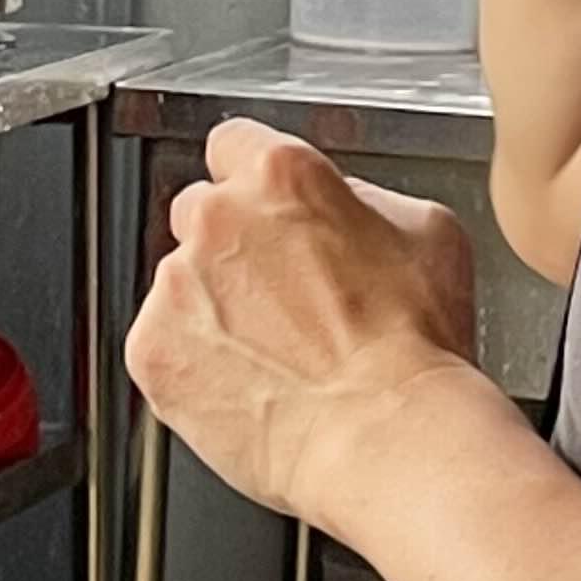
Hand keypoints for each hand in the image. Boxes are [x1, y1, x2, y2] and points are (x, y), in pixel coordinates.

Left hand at [125, 120, 486, 535]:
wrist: (387, 437)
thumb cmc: (415, 346)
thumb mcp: (427, 232)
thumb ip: (366, 199)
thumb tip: (341, 205)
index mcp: (281, 174)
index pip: (235, 143)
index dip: (256, 180)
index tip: (266, 210)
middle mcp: (218, 218)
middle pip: (202, 212)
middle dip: (235, 247)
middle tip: (283, 298)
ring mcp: (176, 285)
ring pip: (181, 284)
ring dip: (215, 308)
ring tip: (276, 356)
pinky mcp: (152, 350)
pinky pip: (162, 344)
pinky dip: (194, 363)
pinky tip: (250, 385)